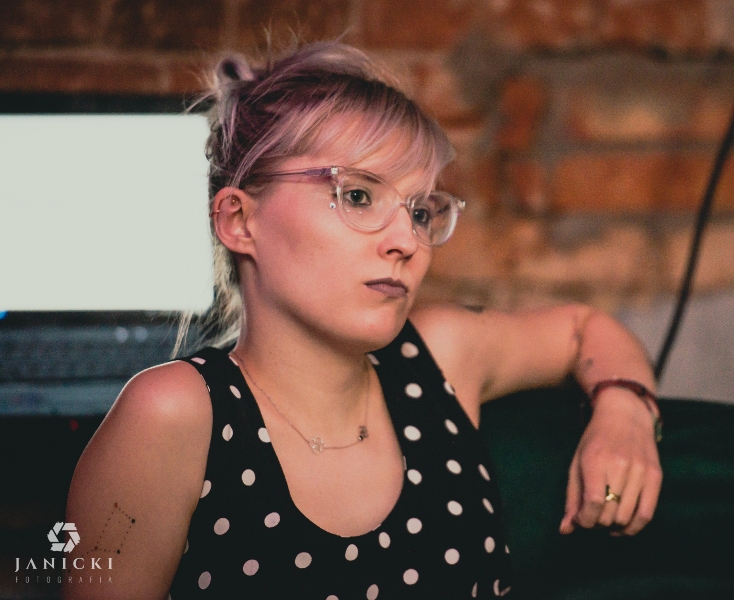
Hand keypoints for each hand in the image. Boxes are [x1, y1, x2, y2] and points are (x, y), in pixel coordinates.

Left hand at [559, 388, 662, 535]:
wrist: (624, 414)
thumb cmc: (595, 441)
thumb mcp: (577, 463)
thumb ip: (572, 498)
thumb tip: (565, 530)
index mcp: (595, 460)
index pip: (592, 503)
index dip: (585, 520)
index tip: (581, 519)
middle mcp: (619, 465)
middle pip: (609, 514)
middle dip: (597, 523)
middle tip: (593, 518)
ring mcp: (640, 470)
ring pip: (627, 517)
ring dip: (614, 527)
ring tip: (606, 520)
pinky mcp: (656, 476)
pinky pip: (647, 514)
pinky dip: (634, 527)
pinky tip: (623, 527)